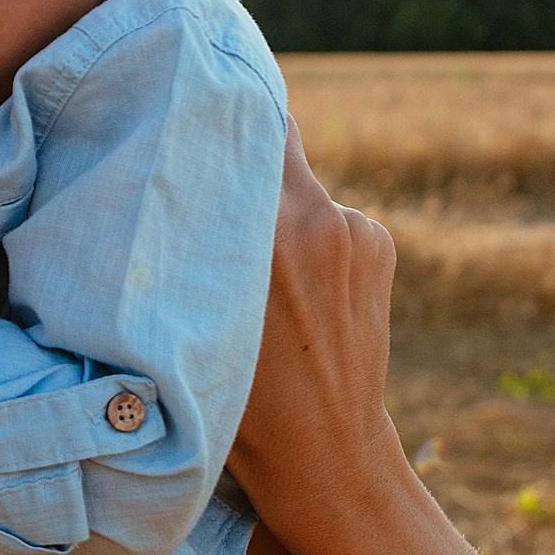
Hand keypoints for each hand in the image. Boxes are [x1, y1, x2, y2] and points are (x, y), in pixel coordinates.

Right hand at [226, 121, 401, 529]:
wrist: (327, 454)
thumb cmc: (239, 401)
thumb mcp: (192, 319)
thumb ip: (191, 241)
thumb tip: (174, 169)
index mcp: (267, 232)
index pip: (246, 124)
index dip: (216, 107)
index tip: (186, 99)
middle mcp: (319, 218)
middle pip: (272, 143)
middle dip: (240, 159)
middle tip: (208, 184)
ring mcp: (357, 230)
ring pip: (300, 186)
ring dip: (276, 208)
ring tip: (255, 269)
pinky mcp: (380, 243)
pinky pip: (331, 218)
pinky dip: (311, 239)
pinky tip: (296, 293)